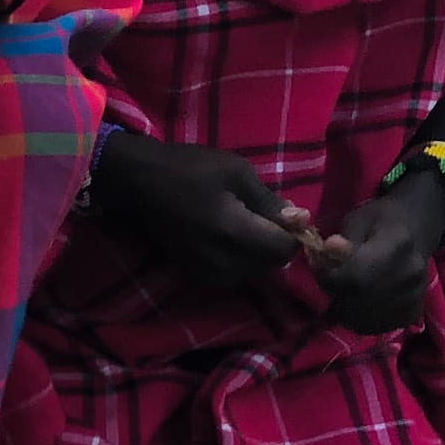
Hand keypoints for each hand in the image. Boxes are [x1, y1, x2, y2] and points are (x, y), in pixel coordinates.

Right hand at [93, 131, 314, 288]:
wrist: (141, 182)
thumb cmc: (190, 169)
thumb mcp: (237, 172)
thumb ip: (269, 201)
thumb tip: (302, 220)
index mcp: (232, 233)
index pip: (282, 250)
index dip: (292, 233)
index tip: (286, 214)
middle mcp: (220, 262)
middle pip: (269, 264)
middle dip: (275, 243)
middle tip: (262, 214)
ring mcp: (205, 273)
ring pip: (252, 272)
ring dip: (258, 252)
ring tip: (244, 222)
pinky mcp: (194, 276)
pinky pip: (232, 274)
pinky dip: (239, 258)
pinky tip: (229, 236)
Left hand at [319, 170, 444, 334]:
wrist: (416, 229)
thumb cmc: (382, 220)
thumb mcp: (358, 219)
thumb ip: (344, 238)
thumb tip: (329, 249)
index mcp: (398, 244)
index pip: (355, 277)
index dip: (330, 279)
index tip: (323, 269)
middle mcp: (411, 274)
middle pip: (360, 301)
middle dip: (336, 294)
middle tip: (334, 281)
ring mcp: (415, 296)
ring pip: (366, 320)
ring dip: (347, 310)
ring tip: (347, 290)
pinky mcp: (414, 312)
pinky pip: (378, 327)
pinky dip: (363, 319)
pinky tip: (362, 302)